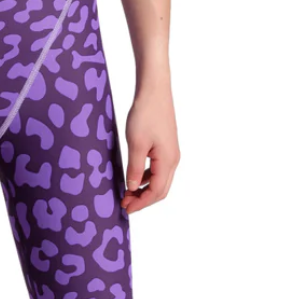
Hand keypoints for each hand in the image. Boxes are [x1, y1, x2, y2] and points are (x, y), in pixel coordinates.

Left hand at [121, 77, 179, 213]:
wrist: (154, 90)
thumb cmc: (145, 114)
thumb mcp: (136, 143)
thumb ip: (134, 168)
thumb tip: (132, 189)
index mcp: (168, 161)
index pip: (156, 192)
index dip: (141, 203)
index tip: (125, 208)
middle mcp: (173, 160)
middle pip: (161, 190)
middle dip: (143, 199)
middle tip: (125, 204)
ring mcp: (171, 153)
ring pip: (160, 180)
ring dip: (144, 189)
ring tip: (127, 192)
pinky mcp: (166, 145)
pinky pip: (158, 169)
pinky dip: (146, 177)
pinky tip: (134, 176)